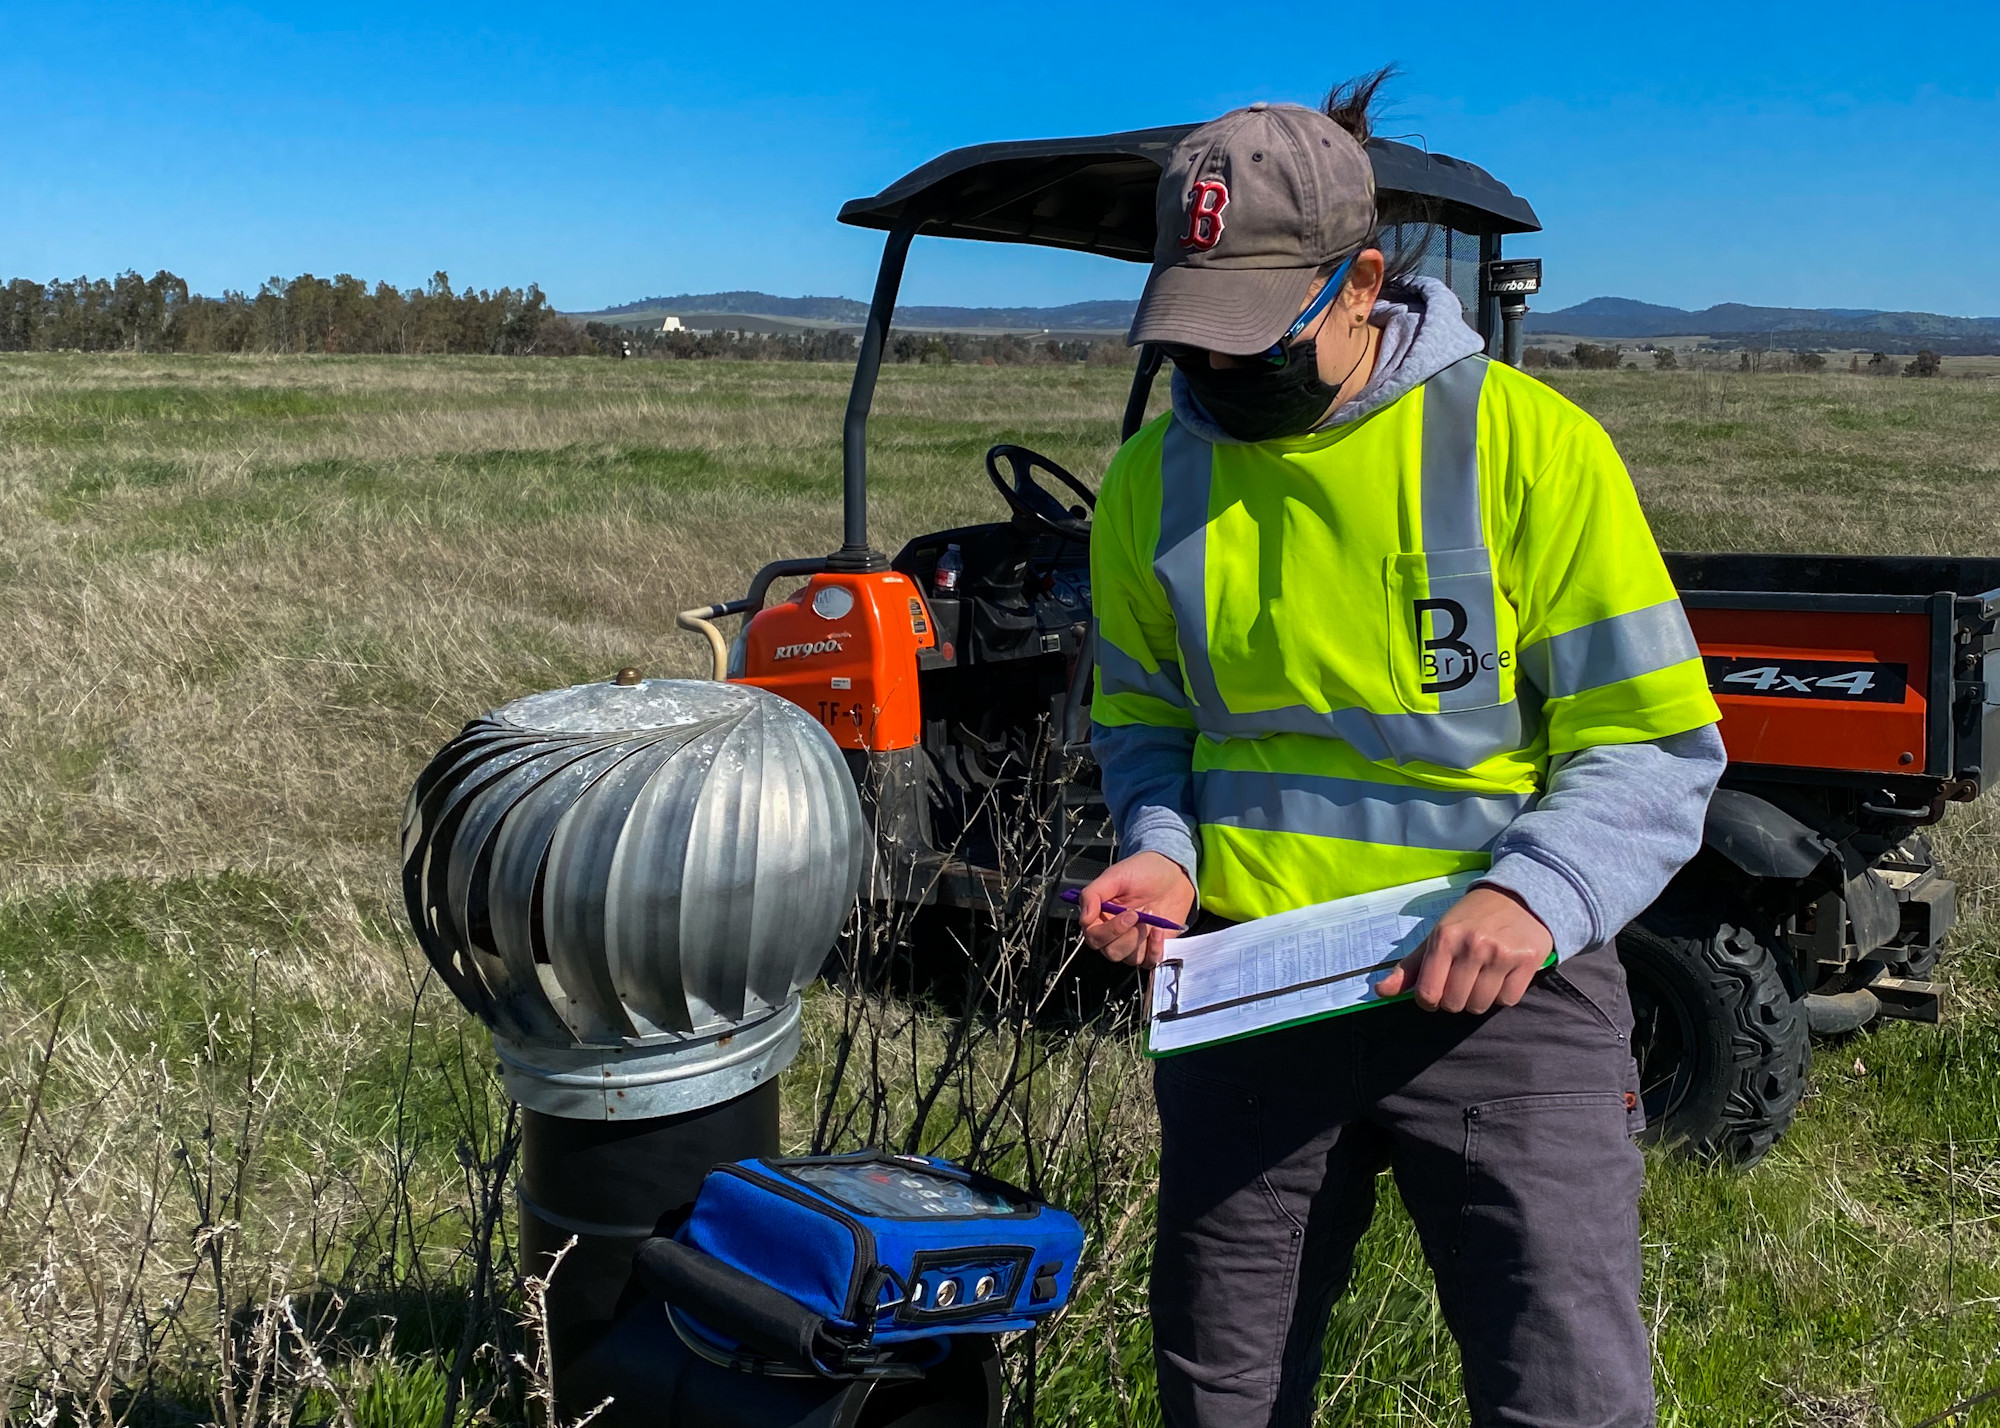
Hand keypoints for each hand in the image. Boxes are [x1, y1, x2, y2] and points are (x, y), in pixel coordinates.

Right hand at [1077, 853, 1195, 968]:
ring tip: (1153, 916)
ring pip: (1130, 958)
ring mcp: (1133, 943)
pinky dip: (1155, 948)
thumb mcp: (1115, 876)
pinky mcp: (1151, 948)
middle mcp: (1114, 934)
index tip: (1130, 913)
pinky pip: (1149, 961)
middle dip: (1129, 936)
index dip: (1110, 930)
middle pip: (1111, 952)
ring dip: (1142, 939)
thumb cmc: (1142, 872)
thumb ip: (1093, 894)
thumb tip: (1084, 918)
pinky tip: (1160, 931)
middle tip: (1141, 914)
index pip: (1094, 937)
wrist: (1173, 874)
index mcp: (1100, 917)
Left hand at [1373, 885, 1553, 1013]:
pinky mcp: (1528, 960)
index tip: (1436, 992)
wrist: (1518, 895)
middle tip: (1462, 980)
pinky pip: (1508, 1000)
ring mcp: (1501, 954)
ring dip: (1479, 998)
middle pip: (1455, 1004)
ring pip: (1481, 1005)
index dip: (1429, 1001)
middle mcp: (1472, 946)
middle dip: (1455, 999)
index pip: (1428, 994)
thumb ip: (1410, 967)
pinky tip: (1503, 975)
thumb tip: (1380, 992)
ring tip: (1482, 977)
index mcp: (1444, 938)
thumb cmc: (1471, 919)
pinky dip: (1503, 994)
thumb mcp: (1437, 935)